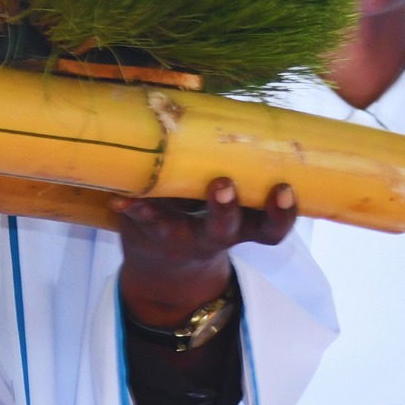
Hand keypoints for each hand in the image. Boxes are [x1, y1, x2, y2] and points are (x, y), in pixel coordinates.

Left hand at [111, 178, 297, 327]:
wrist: (164, 273)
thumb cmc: (206, 221)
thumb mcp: (230, 214)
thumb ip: (244, 185)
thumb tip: (258, 131)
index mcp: (240, 230)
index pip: (270, 228)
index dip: (281, 214)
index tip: (285, 189)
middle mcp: (210, 237)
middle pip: (226, 228)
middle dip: (226, 209)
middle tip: (224, 185)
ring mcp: (176, 235)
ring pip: (170, 226)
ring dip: (158, 212)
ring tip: (149, 197)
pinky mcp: (145, 227)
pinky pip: (138, 217)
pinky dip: (128, 206)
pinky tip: (119, 199)